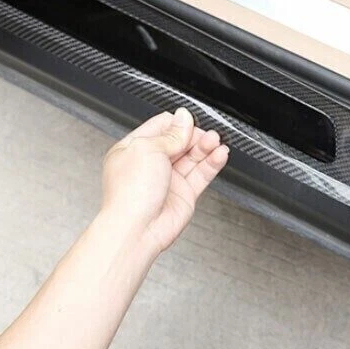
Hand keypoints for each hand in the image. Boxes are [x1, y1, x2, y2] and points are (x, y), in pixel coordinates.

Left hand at [101, 108, 228, 252]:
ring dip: (206, 146)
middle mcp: (151, 164)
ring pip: (193, 157)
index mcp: (134, 149)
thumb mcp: (147, 148)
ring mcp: (168, 180)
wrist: (136, 229)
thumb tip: (183, 119)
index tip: (188, 121)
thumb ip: (171, 134)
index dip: (177, 123)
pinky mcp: (184, 194)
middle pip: (180, 141)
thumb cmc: (129, 192)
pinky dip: (213, 162)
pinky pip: (202, 174)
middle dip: (194, 134)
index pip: (161, 127)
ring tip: (215, 140)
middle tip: (204, 133)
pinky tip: (220, 154)